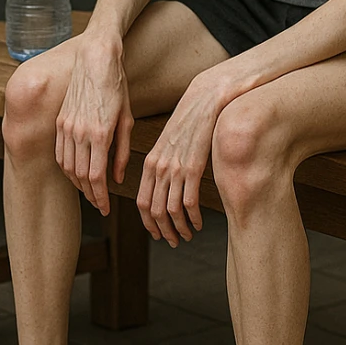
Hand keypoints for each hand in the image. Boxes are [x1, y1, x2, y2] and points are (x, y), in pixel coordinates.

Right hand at [55, 40, 133, 216]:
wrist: (96, 59)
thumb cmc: (117, 88)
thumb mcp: (127, 120)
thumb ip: (121, 151)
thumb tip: (117, 178)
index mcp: (99, 134)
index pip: (97, 177)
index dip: (100, 197)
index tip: (105, 209)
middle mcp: (79, 133)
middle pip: (81, 176)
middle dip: (90, 194)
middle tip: (99, 205)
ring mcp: (66, 127)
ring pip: (67, 167)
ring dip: (77, 183)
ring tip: (89, 192)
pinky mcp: (59, 121)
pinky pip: (59, 153)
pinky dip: (66, 168)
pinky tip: (75, 173)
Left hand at [136, 78, 221, 245]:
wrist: (203, 103)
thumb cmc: (187, 124)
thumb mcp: (167, 145)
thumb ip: (161, 166)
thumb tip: (162, 188)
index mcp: (150, 164)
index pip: (142, 202)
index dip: (148, 223)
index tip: (156, 234)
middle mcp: (159, 168)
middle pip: (154, 211)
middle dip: (163, 231)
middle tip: (173, 241)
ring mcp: (175, 169)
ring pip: (170, 211)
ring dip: (178, 229)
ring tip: (187, 236)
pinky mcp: (193, 168)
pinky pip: (189, 203)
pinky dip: (192, 218)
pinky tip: (198, 223)